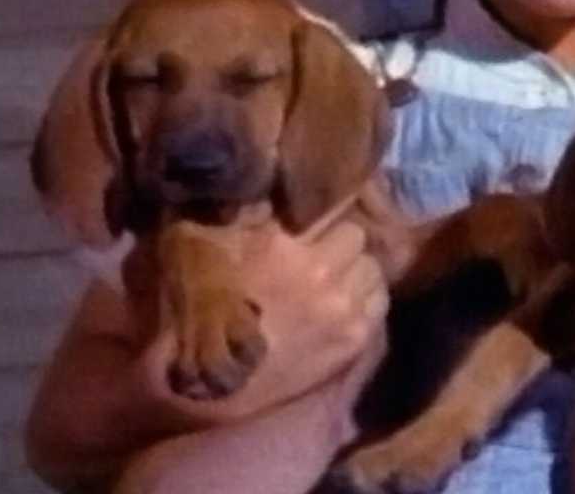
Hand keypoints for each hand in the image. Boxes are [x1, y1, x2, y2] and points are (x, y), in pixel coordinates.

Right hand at [142, 215, 389, 424]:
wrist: (206, 381)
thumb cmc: (197, 309)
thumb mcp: (201, 244)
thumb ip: (243, 213)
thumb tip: (272, 193)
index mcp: (286, 246)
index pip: (334, 216)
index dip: (323, 224)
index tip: (314, 231)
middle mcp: (323, 275)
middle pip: (359, 242)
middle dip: (343, 246)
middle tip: (324, 256)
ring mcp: (342, 312)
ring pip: (374, 274)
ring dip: (357, 273)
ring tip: (338, 283)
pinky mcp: (350, 344)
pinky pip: (377, 307)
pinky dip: (365, 302)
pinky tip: (346, 307)